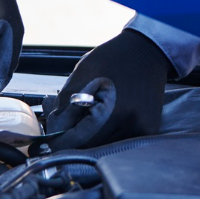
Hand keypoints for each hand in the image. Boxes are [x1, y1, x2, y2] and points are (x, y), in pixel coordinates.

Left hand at [45, 30, 172, 147]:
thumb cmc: (113, 57)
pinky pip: (119, 141)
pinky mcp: (148, 129)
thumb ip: (64, 106)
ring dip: (90, 138)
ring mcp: (142, 130)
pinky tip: (104, 117)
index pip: (76, 143)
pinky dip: (107, 133)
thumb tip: (53, 131)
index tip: (51, 136)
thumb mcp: (82, 75)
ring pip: (105, 148)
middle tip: (64, 125)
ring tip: (84, 116)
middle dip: (73, 139)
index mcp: (112, 112)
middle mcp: (130, 126)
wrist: (148, 49)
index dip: (59, 141)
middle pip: (90, 149)